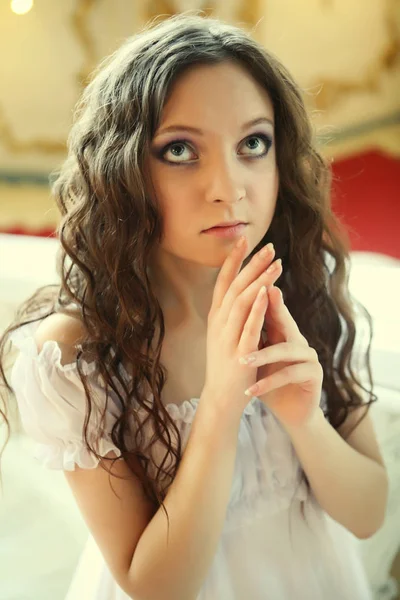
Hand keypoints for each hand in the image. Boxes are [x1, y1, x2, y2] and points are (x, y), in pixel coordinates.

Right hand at [202, 237, 281, 418]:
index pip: (223, 281)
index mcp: (216, 317)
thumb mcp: (225, 333)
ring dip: (258, 280)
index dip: (233, 260)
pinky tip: (266, 292)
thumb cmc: (228, 364)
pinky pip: (248, 326)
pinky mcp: (239, 352)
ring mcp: (227, 337)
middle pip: (235, 286)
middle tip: (269, 246)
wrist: (222, 398)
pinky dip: (256, 308)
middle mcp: (219, 323)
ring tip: (275, 263)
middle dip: (251, 264)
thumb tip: (245, 287)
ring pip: (242, 301)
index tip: (244, 239)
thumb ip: (233, 311)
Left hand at [238, 283, 322, 430]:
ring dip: (263, 356)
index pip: (272, 312)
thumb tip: (224, 315)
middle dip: (274, 309)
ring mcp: (308, 356)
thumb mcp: (256, 359)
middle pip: (286, 321)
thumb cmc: (269, 383)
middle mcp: (298, 340)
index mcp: (283, 334)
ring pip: (287, 349)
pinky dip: (270, 382)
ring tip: (243, 361)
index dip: (262, 297)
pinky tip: (252, 390)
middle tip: (262, 297)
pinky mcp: (313, 374)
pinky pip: (291, 374)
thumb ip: (248, 338)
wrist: (289, 411)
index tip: (248, 284)